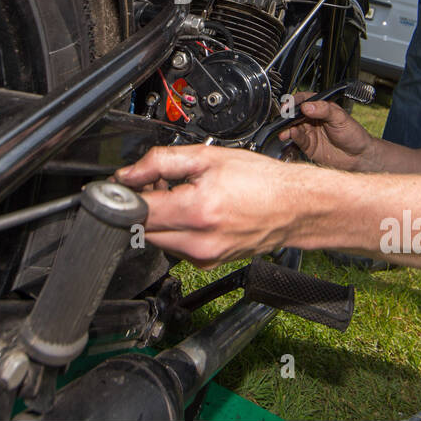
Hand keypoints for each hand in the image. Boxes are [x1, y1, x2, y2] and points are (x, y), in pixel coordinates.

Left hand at [113, 145, 298, 266]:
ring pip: (156, 239)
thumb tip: (129, 173)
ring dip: (158, 218)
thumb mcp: (208, 156)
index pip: (137, 211)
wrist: (295, 207)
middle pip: (142, 228)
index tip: (125, 183)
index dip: (125, 194)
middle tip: (157, 183)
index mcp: (196, 211)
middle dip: (142, 205)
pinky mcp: (206, 263)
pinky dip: (174, 229)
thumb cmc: (261, 180)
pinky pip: (174, 247)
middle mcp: (197, 242)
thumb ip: (161, 162)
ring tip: (180, 195)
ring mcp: (202, 257)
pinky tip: (191, 211)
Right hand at [278, 97, 377, 171]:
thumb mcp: (340, 117)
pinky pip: (297, 140)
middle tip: (285, 117)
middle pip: (295, 114)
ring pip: (293, 127)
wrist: (358, 156)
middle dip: (287, 116)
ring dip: (287, 128)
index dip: (294, 101)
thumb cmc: (354, 134)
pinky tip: (291, 135)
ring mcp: (310, 132)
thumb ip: (324, 110)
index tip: (289, 104)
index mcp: (321, 108)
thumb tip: (307, 106)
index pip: (304, 100)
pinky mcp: (308, 145)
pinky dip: (292, 137)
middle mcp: (313, 119)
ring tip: (285, 130)